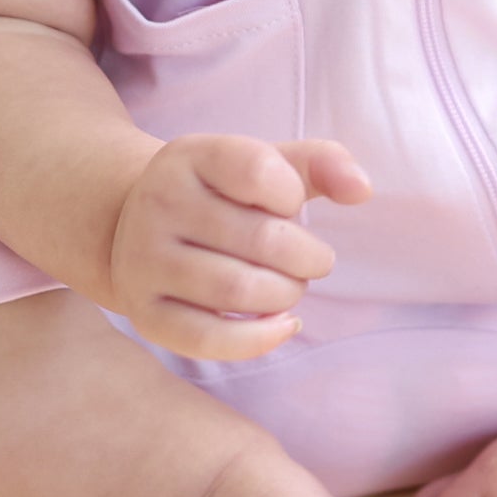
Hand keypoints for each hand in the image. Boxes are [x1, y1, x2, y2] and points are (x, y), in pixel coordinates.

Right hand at [106, 133, 370, 361]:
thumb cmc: (221, 195)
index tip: (289, 204)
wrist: (134, 225)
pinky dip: (260, 339)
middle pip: (261, 239)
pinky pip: (209, 340)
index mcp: (190, 156)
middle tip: (311, 261)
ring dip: (286, 296)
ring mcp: (144, 260)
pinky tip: (283, 325)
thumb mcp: (264, 164)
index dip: (292, 194)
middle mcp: (158, 203)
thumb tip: (362, 189)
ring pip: (238, 291)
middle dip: (306, 257)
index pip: (258, 170)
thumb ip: (320, 163)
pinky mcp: (145, 313)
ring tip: (290, 288)